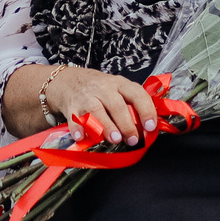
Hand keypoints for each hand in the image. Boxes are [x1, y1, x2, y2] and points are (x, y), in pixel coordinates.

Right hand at [40, 65, 158, 147]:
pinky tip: (82, 137)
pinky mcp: (71, 107)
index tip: (150, 127)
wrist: (68, 80)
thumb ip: (133, 105)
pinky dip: (78, 128)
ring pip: (96, 111)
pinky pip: (75, 118)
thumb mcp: (118, 89)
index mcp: (120, 84)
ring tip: (115, 139)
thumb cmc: (100, 89)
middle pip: (116, 105)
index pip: (136, 94)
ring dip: (107, 126)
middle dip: (126, 124)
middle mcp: (104, 89)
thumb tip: (150, 128)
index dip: (146, 110)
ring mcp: (86, 97)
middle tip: (133, 140)